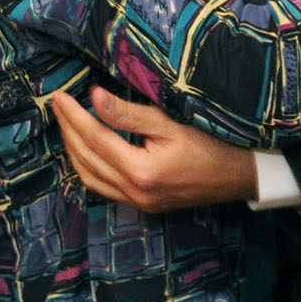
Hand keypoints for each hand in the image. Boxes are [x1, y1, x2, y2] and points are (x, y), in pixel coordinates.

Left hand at [49, 87, 255, 213]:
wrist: (243, 175)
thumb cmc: (213, 143)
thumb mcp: (171, 122)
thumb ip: (129, 113)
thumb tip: (94, 97)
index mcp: (141, 171)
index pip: (94, 138)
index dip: (74, 116)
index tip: (59, 97)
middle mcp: (135, 192)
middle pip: (86, 159)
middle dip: (68, 131)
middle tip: (58, 106)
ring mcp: (139, 202)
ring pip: (91, 178)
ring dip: (74, 151)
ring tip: (67, 125)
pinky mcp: (144, 205)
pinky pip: (104, 188)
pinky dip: (89, 168)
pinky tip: (86, 151)